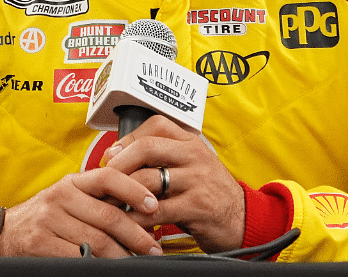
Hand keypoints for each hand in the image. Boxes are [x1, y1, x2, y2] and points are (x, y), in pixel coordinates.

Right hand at [0, 168, 164, 256]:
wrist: (3, 234)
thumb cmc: (44, 218)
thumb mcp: (68, 199)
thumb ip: (97, 200)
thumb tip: (141, 208)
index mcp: (71, 183)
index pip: (108, 177)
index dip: (134, 189)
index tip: (154, 205)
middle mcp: (59, 197)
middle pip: (108, 216)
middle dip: (137, 235)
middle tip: (153, 248)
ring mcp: (48, 221)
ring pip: (97, 241)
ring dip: (122, 255)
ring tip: (135, 262)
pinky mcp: (40, 244)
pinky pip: (78, 257)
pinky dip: (98, 265)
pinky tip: (108, 268)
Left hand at [101, 115, 244, 252]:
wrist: (242, 219)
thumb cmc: (208, 193)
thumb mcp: (191, 166)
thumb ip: (163, 158)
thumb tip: (118, 154)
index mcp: (192, 143)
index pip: (156, 125)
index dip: (128, 138)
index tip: (112, 155)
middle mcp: (195, 157)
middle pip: (147, 148)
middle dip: (120, 164)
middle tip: (104, 179)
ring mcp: (198, 181)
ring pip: (149, 180)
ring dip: (123, 194)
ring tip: (110, 203)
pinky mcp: (197, 207)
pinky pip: (157, 210)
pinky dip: (137, 217)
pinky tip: (128, 222)